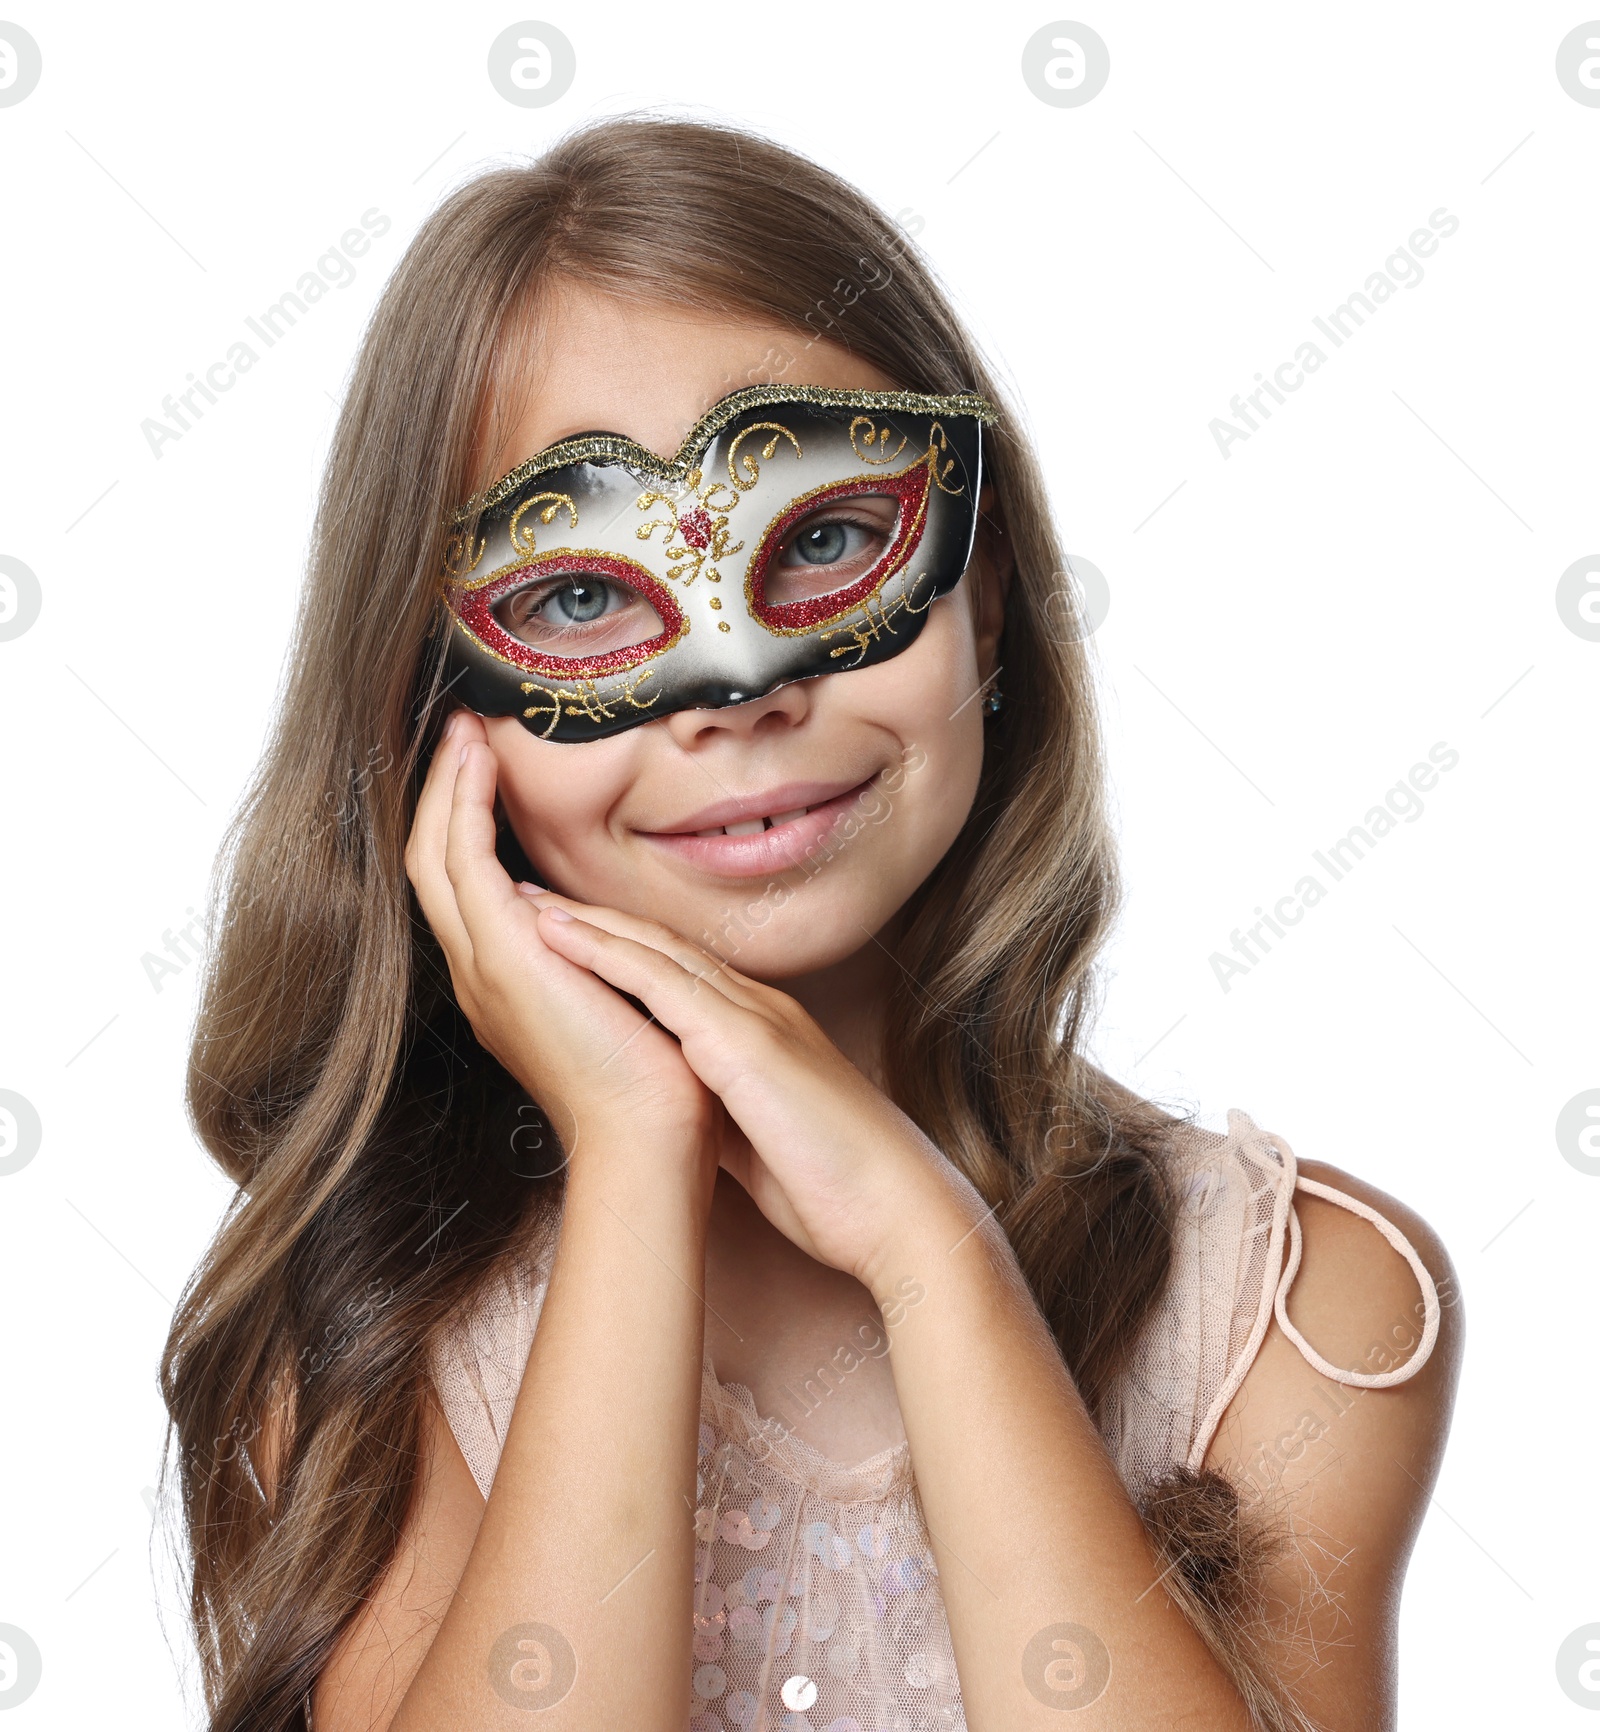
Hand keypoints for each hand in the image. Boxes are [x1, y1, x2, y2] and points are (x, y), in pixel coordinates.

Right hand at [403, 714, 716, 1164]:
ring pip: (435, 854)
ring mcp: (482, 965)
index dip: (464, 825)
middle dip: (444, 794)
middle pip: (433, 863)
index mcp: (504, 983)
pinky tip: (479, 763)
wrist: (649, 1135)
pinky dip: (467, 805)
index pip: (464, 888)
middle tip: (457, 733)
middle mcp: (479, 972)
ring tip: (462, 732)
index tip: (480, 769)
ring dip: (448, 787)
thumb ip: (585, 955)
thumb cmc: (651, 1080)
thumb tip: (568, 914)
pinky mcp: (503, 954)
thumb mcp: (612, 996)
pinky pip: (465, 860)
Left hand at [523, 891, 980, 1286]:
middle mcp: (758, 1009)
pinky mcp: (745, 1043)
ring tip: (523, 896)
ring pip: (656, 950)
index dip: (620, 948)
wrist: (899, 1211)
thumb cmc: (837, 1190)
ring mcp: (754, 1018)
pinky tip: (557, 934)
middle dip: (592, 916)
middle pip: (661, 945)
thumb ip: (720, 1109)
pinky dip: (605, 953)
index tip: (564, 934)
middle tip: (526, 891)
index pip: (679, 974)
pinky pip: (662, 983)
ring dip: (586, 919)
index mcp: (762, 1031)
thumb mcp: (761, 1138)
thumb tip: (678, 1114)